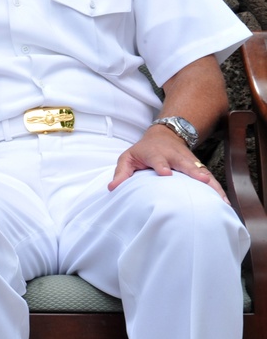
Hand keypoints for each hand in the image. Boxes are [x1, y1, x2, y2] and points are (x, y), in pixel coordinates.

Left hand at [108, 123, 225, 200]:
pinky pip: (210, 179)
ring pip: (202, 172)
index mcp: (156, 153)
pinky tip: (224, 202)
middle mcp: (175, 156)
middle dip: (194, 172)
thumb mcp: (129, 157)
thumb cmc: (144, 150)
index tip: (166, 173)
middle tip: (202, 181)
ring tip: (220, 198)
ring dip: (211, 184)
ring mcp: (189, 162)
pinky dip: (217, 189)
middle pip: (185, 164)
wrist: (165, 135)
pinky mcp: (198, 168)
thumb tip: (113, 188)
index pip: (158, 159)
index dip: (162, 166)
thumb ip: (122, 172)